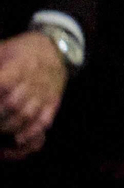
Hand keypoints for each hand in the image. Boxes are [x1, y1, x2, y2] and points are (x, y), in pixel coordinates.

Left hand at [0, 31, 68, 159]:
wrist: (56, 48)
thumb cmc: (22, 50)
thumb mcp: (3, 49)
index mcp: (20, 65)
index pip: (4, 84)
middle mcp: (34, 80)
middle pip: (13, 104)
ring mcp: (45, 93)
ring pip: (27, 115)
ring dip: (9, 126)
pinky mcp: (53, 101)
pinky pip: (44, 120)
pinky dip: (32, 131)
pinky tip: (19, 139)